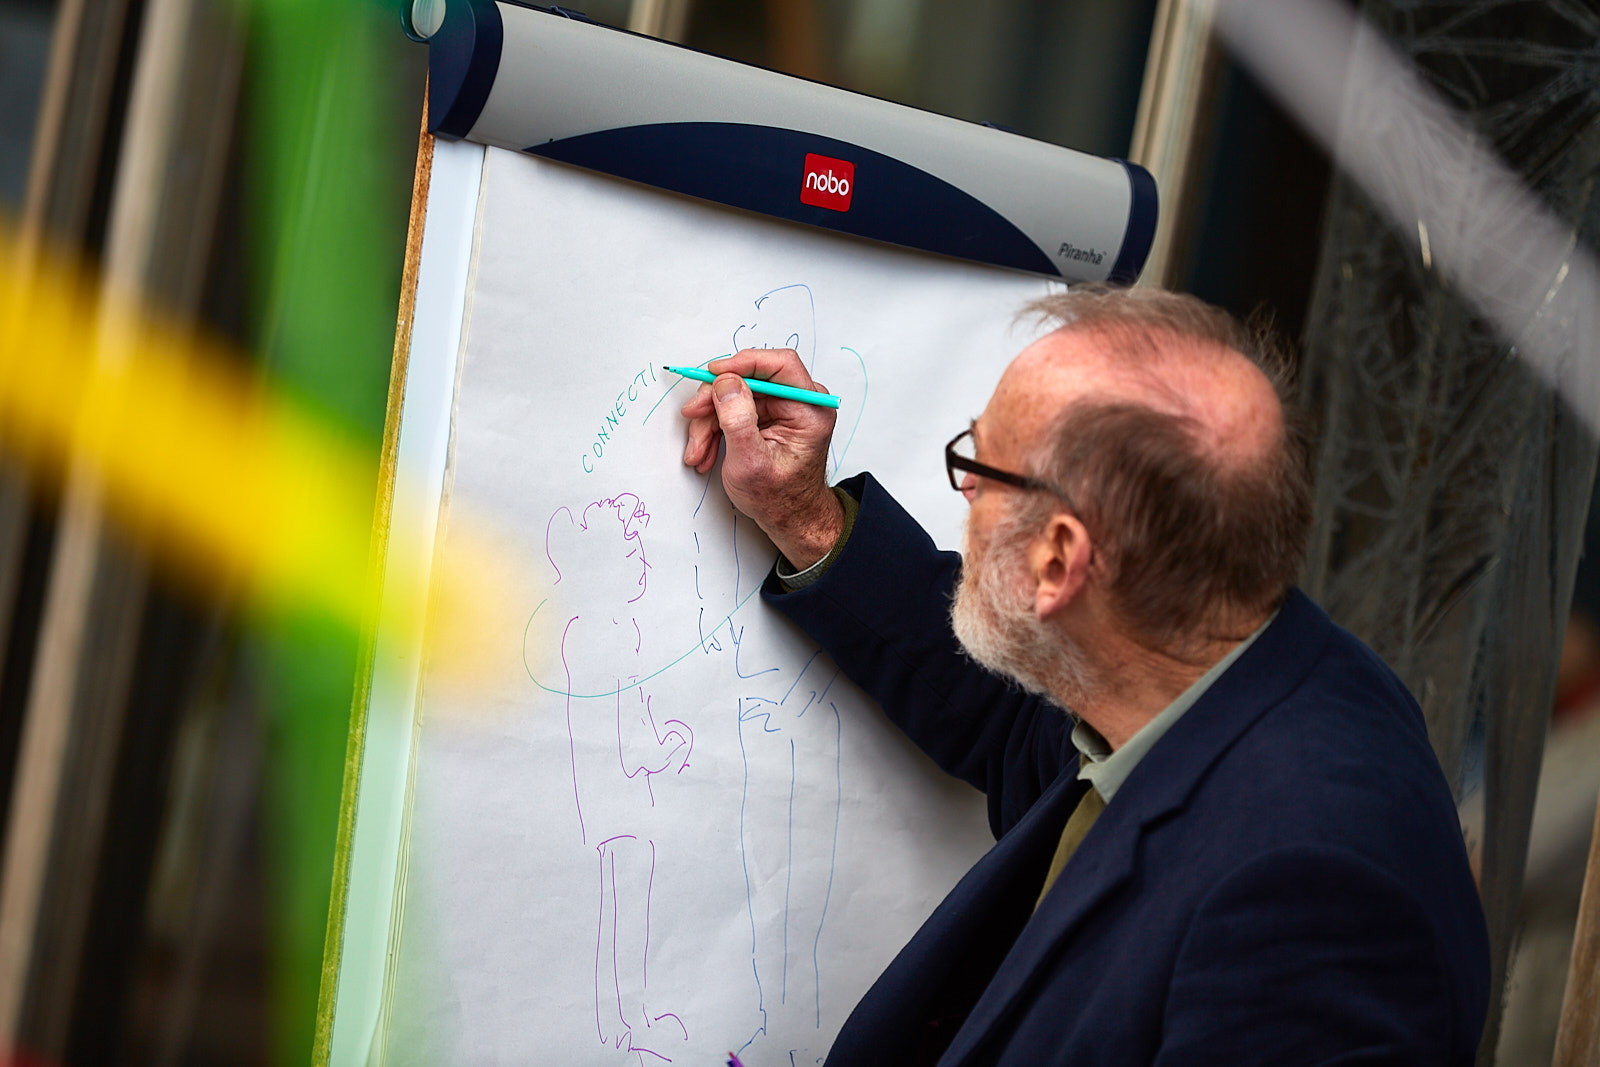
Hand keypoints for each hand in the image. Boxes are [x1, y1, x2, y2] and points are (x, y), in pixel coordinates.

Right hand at [680, 349, 843, 568]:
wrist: (787, 519)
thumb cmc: (779, 499)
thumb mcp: (751, 462)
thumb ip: (737, 419)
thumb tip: (725, 382)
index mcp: (809, 410)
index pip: (781, 364)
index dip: (744, 362)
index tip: (714, 373)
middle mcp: (800, 403)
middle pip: (750, 380)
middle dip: (715, 401)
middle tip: (692, 416)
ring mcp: (783, 409)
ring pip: (735, 395)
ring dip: (710, 421)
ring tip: (697, 451)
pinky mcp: (768, 416)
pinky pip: (734, 409)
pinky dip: (716, 428)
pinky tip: (705, 451)